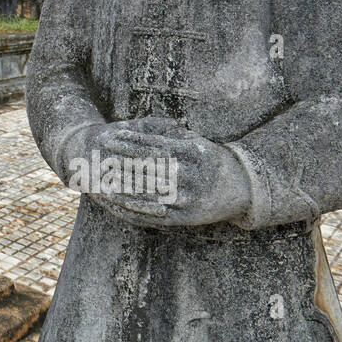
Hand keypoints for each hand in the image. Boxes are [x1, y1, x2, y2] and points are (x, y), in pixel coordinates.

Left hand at [93, 127, 250, 226]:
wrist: (243, 189)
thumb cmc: (212, 160)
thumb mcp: (197, 142)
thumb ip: (172, 134)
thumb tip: (146, 123)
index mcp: (194, 155)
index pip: (155, 146)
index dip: (131, 141)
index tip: (111, 135)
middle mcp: (192, 177)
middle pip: (149, 170)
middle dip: (122, 162)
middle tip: (98, 155)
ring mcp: (189, 199)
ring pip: (150, 193)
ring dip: (123, 187)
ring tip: (102, 178)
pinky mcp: (186, 218)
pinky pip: (155, 215)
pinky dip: (134, 209)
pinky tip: (117, 202)